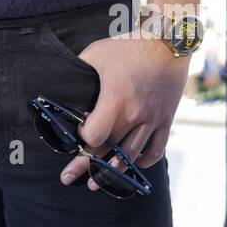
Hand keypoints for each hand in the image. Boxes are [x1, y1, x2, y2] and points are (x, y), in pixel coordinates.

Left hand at [58, 31, 189, 190]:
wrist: (167, 43)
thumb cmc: (127, 47)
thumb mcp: (96, 53)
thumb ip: (78, 73)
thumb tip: (59, 86)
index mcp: (116, 98)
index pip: (95, 135)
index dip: (82, 140)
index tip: (75, 136)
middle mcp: (135, 114)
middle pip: (109, 150)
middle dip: (86, 166)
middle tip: (68, 177)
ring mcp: (153, 119)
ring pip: (131, 155)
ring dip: (113, 172)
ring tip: (97, 183)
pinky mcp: (166, 120)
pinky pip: (156, 151)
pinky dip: (142, 162)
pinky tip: (130, 166)